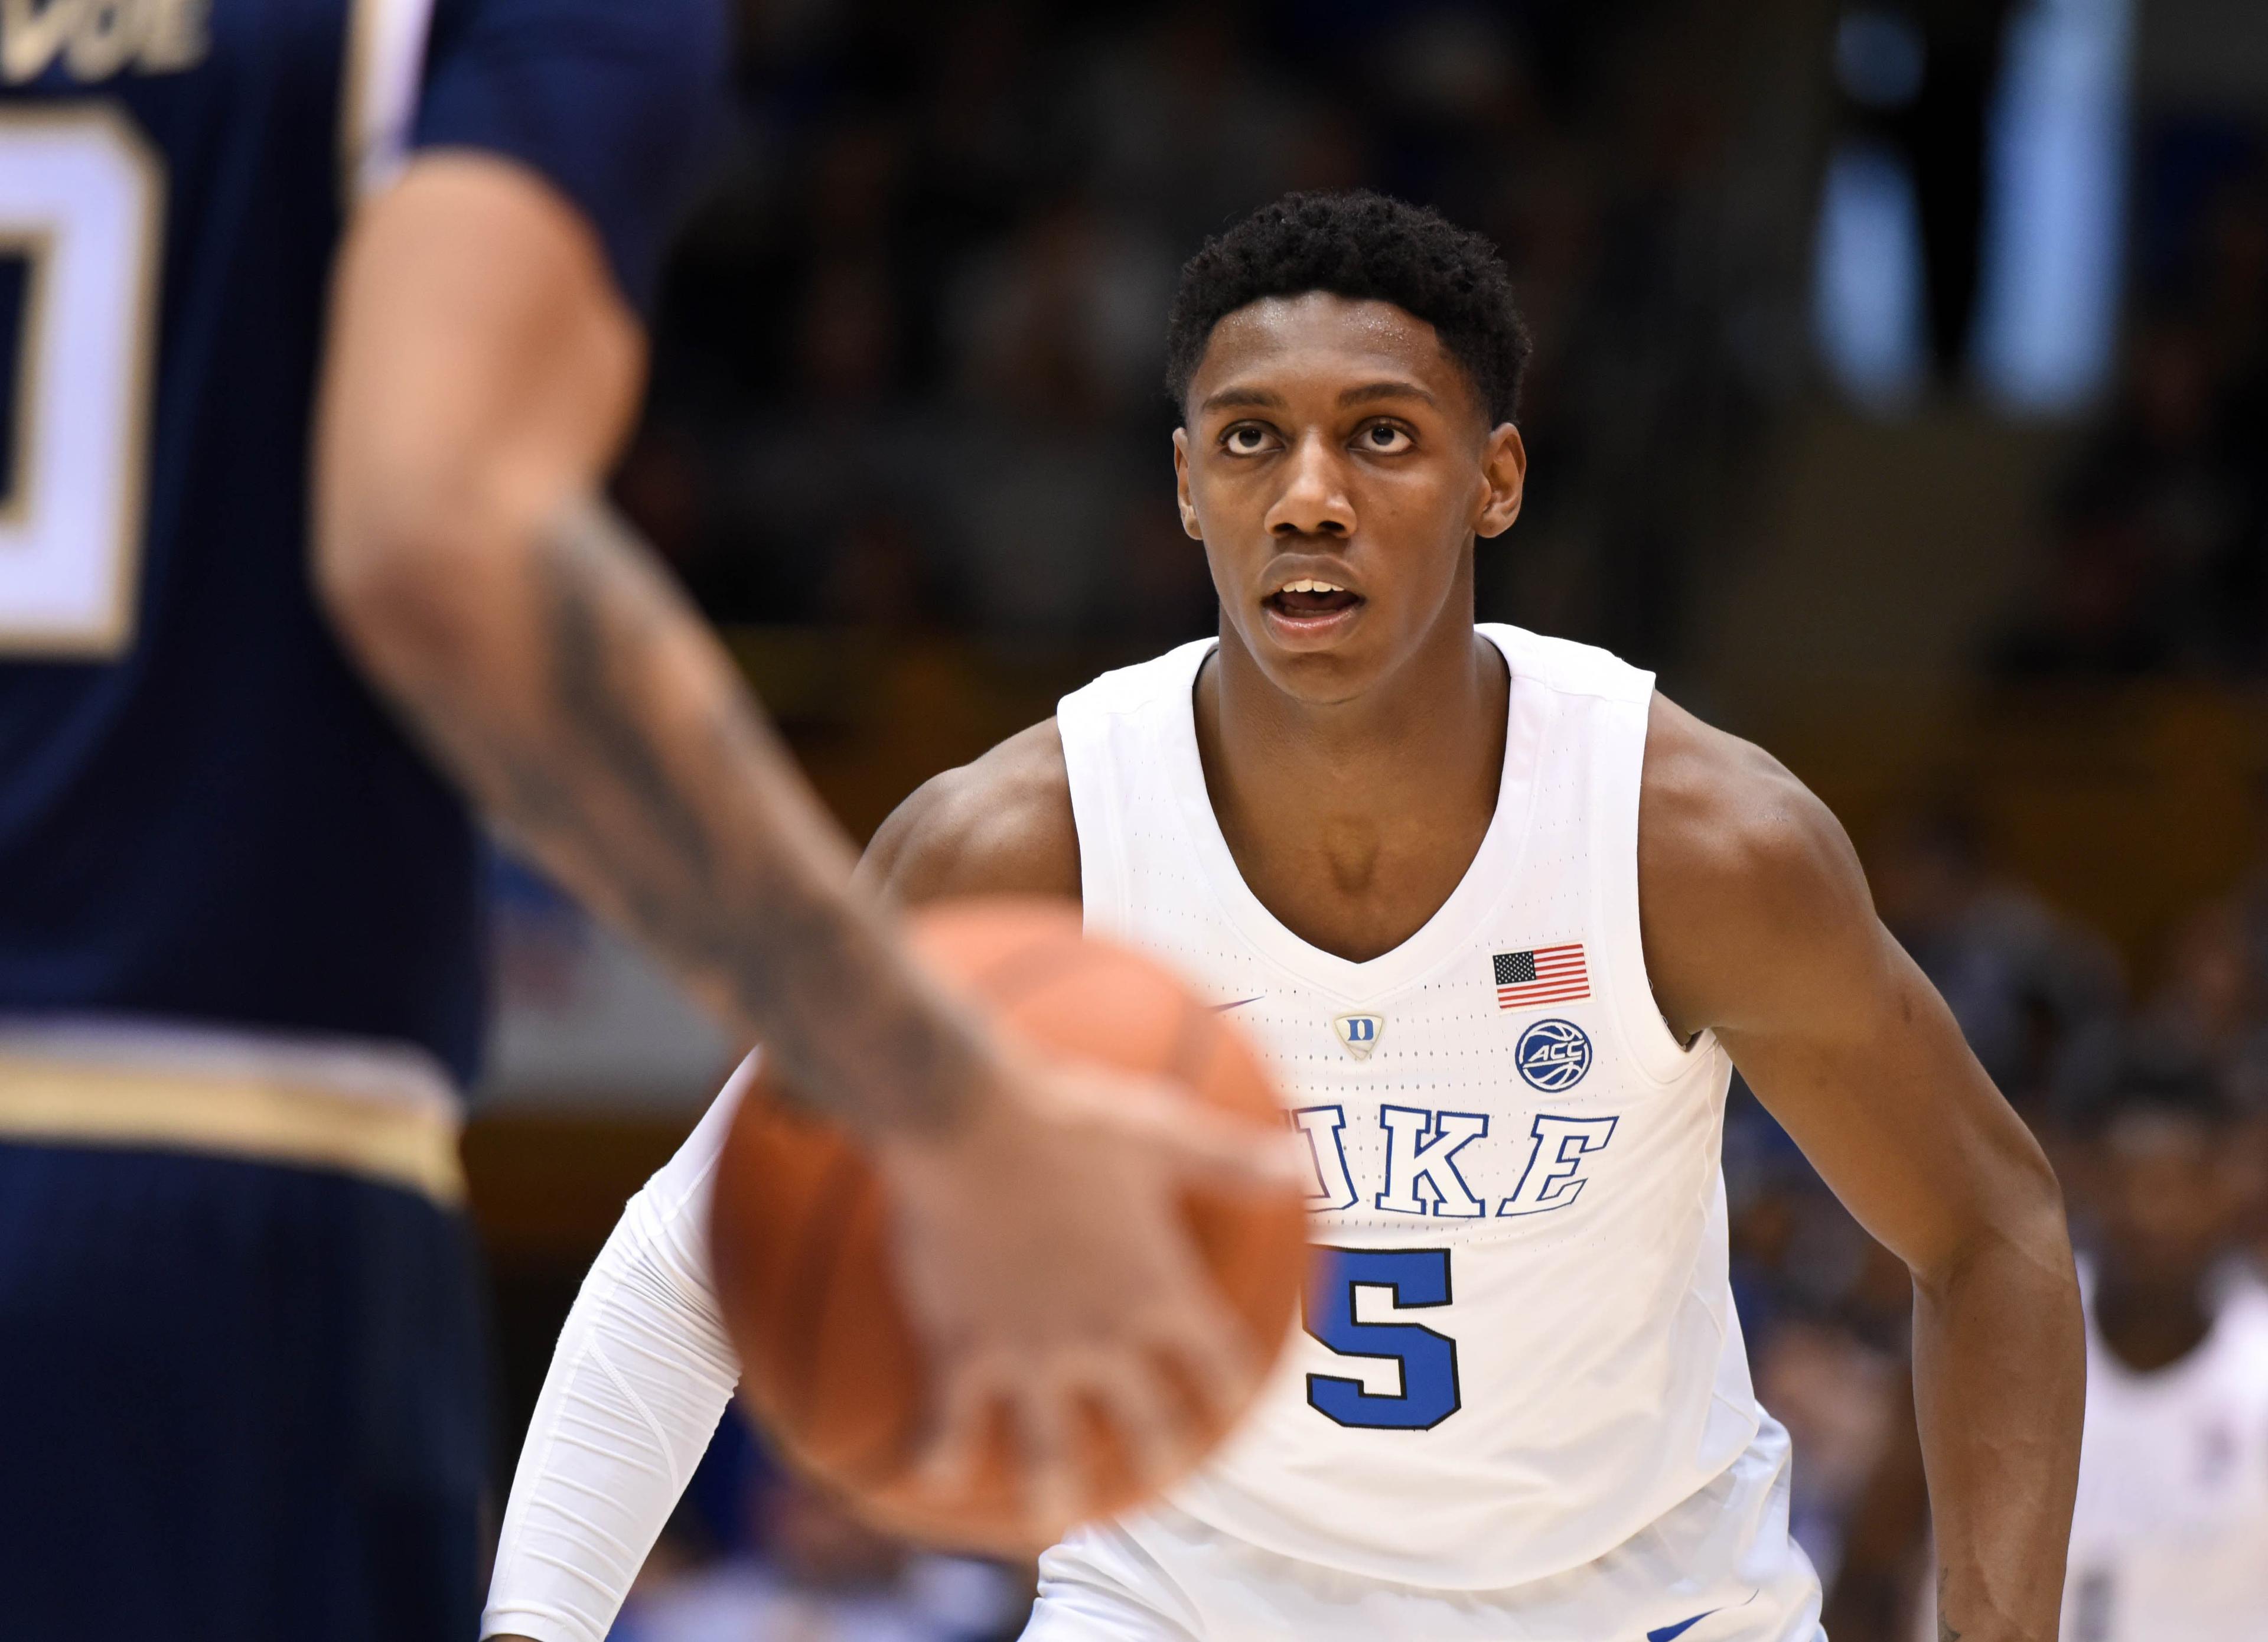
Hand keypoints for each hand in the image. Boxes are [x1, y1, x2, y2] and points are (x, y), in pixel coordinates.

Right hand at [872, 1037, 1307, 1541]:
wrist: (963, 1118)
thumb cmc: (1065, 1116)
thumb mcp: (1160, 1129)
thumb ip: (1231, 1160)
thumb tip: (1304, 1165)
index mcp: (1158, 1291)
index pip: (1219, 1363)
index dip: (1233, 1387)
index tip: (1235, 1405)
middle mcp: (1102, 1339)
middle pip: (1148, 1425)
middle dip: (1161, 1457)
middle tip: (1160, 1481)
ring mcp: (1031, 1355)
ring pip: (1048, 1452)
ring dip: (1053, 1494)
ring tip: (1048, 1520)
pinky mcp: (962, 1351)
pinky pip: (949, 1426)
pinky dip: (941, 1459)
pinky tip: (928, 1480)